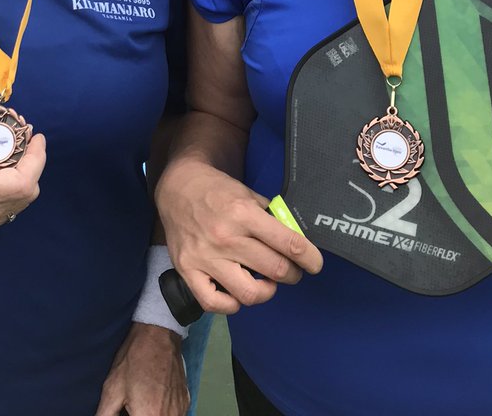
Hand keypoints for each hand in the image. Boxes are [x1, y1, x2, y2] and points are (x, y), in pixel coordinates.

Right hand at [0, 122, 45, 245]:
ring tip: (14, 157)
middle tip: (25, 144)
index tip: (36, 137)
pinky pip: (3, 212)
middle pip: (25, 195)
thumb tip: (11, 128)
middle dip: (31, 166)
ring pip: (16, 205)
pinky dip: (7, 192)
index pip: (22, 183)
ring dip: (21, 179)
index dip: (36, 159)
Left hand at [95, 324, 187, 415]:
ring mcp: (180, 410)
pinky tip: (153, 398)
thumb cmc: (133, 359)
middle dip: (138, 414)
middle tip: (131, 406)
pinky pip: (173, 415)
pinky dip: (162, 412)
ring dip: (151, 414)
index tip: (125, 410)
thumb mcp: (111, 390)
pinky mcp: (185, 401)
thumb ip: (105, 415)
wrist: (158, 334)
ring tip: (141, 401)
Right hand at [155, 160, 322, 315]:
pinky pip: (215, 304)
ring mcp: (205, 257)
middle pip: (275, 270)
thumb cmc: (217, 190)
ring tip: (267, 282)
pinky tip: (237, 293)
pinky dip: (232, 304)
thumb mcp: (248, 193)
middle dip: (292, 274)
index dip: (309, 258)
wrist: (176, 187)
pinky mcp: (188, 270)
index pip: (288, 244)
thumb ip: (271, 217)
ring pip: (249, 294)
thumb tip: (296, 240)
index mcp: (244, 213)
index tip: (315, 264)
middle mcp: (226, 237)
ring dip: (266, 291)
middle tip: (291, 271)